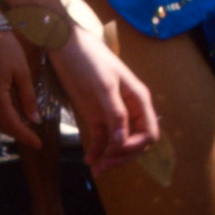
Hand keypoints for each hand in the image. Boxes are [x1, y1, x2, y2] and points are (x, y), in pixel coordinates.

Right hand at [0, 28, 43, 147]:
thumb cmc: (5, 47)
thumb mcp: (22, 72)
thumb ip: (28, 98)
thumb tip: (34, 119)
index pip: (13, 125)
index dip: (26, 136)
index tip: (39, 144)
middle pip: (0, 125)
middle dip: (17, 132)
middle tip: (33, 133)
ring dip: (6, 122)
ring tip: (23, 120)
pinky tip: (9, 106)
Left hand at [47, 25, 158, 175]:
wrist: (65, 44)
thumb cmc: (89, 60)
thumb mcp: (104, 86)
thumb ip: (116, 114)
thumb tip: (123, 143)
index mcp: (139, 100)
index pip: (149, 132)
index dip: (137, 146)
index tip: (118, 151)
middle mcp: (130, 109)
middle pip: (135, 141)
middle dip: (123, 156)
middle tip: (104, 167)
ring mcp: (113, 113)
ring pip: (119, 143)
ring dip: (110, 157)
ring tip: (96, 170)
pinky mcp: (96, 114)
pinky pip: (103, 138)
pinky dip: (98, 150)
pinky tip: (89, 160)